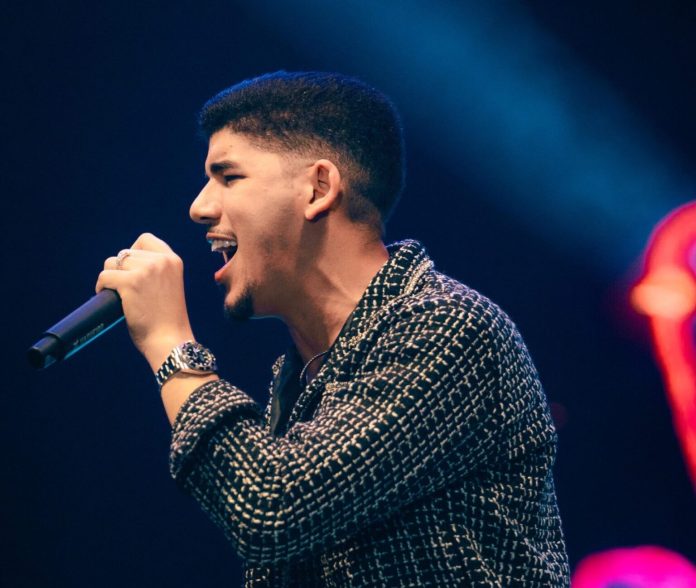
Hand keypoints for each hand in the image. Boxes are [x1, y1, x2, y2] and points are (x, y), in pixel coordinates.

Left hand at [96, 233, 194, 371]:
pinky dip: (101, 287)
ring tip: (117, 293)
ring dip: (110, 277)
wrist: (170, 340)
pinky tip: (107, 296)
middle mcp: (161, 261)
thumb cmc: (167, 320)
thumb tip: (123, 264)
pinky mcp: (131, 283)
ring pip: (113, 262)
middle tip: (123, 288)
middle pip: (125, 252)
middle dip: (120, 269)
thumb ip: (155, 271)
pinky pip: (105, 276)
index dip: (134, 252)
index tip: (132, 269)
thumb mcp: (169, 286)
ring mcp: (146, 271)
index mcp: (173, 261)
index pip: (145, 240)